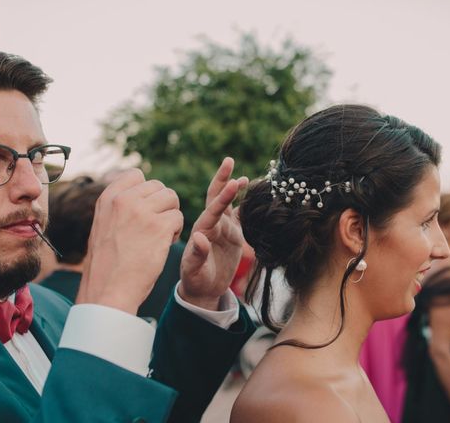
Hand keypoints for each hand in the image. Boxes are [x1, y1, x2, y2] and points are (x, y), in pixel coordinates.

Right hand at [76, 169, 182, 313]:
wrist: (109, 290)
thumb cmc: (107, 264)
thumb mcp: (103, 225)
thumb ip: (118, 206)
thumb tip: (139, 189)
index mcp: (108, 198)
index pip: (135, 174)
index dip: (146, 191)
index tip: (145, 209)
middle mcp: (124, 200)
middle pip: (158, 187)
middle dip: (162, 205)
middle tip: (154, 227)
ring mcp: (142, 212)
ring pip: (171, 198)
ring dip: (171, 216)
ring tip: (160, 235)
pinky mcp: (159, 227)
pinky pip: (178, 217)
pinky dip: (176, 231)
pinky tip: (164, 245)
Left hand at [179, 157, 247, 310]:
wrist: (203, 289)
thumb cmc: (195, 280)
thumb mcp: (193, 270)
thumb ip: (197, 254)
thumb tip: (199, 238)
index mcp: (203, 229)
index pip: (213, 208)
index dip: (223, 196)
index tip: (234, 182)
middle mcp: (213, 224)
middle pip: (217, 197)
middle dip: (222, 179)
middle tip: (228, 160)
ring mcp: (223, 228)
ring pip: (229, 203)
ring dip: (235, 189)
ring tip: (245, 177)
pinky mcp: (233, 234)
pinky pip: (241, 215)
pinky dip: (247, 204)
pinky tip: (255, 195)